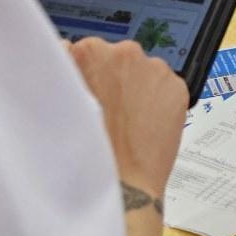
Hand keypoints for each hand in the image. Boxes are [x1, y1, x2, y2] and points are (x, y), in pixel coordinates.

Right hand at [68, 37, 188, 198]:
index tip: (87, 90)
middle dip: (112, 79)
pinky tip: (144, 125)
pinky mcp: (177, 86)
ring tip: (126, 122)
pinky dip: (157, 101)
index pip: (87, 51)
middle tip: (106, 110)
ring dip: (136, 88)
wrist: (121, 184)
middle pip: (117, 59)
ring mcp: (155, 68)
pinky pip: (165, 87)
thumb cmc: (84, 151)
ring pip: (143, 72)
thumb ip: (65, 70)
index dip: (86, 74)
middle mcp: (125, 52)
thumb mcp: (58, 105)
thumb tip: (66, 51)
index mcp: (89, 52)